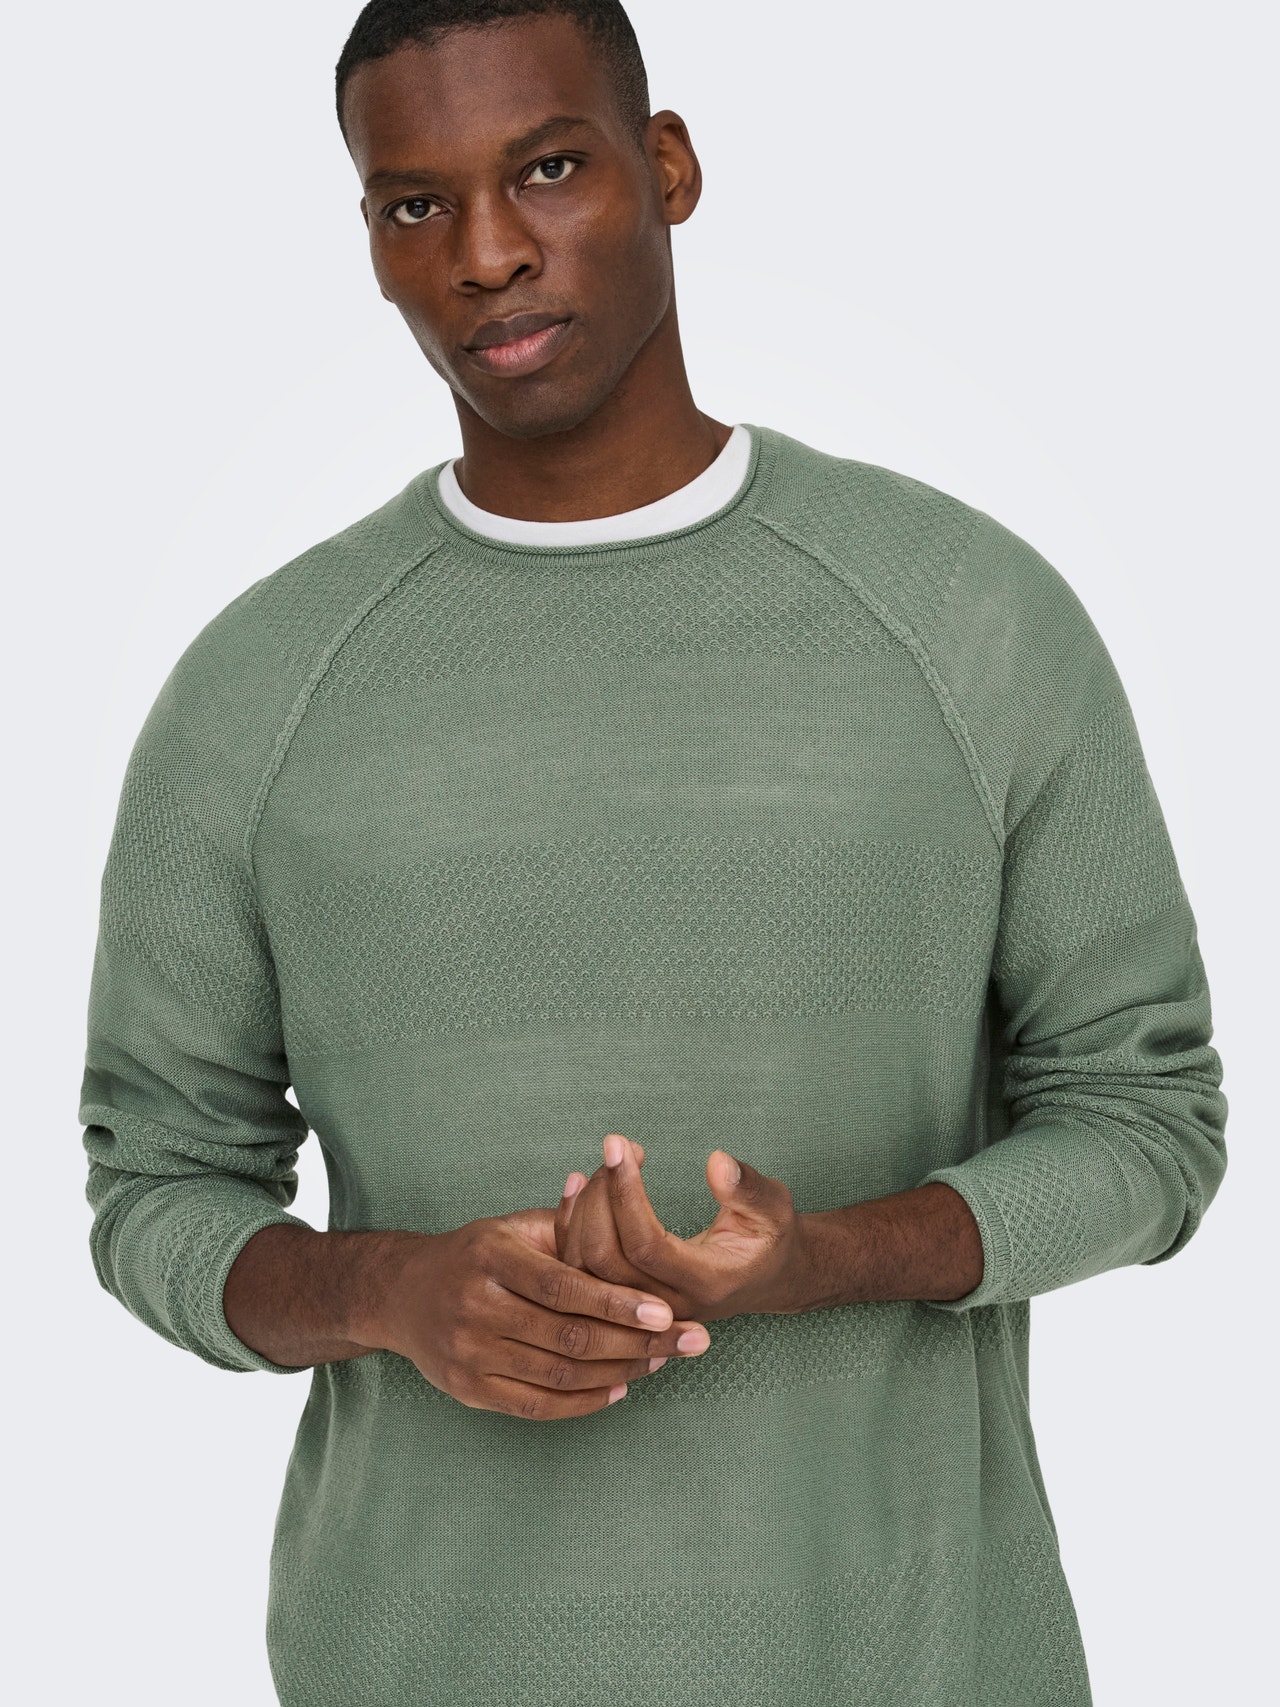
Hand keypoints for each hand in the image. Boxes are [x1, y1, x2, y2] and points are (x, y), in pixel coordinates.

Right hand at [372, 1204, 711, 1420]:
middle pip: (567, 1336)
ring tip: (662, 1360)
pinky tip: (620, 1388)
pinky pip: (536, 1406)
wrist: (401, 1293)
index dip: (616, 1302)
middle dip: (637, 1343)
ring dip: (620, 1372)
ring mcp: (467, 1353)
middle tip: (689, 1342)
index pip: (562, 1286)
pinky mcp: (467, 1389)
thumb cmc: (477, 1252)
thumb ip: (569, 1220)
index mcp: (491, 1256)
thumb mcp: (513, 1226)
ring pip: (558, 1375)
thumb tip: (628, 1175)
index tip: (667, 1311)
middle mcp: (475, 1306)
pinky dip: (584, 1402)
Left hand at [554, 1135, 809, 1320]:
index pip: (647, 1244)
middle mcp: (666, 1305)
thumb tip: (716, 1162)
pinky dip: (571, 1225)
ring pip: (585, 1268)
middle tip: (614, 1148)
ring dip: (583, 1209)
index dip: (626, 1192)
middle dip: (599, 1196)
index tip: (620, 1144)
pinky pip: (581, 1270)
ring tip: (603, 1163)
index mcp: (704, 1284)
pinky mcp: (625, 1299)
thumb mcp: (775, 1209)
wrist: (769, 1279)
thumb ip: (748, 1189)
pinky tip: (578, 1185)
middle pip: (605, 1260)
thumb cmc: (771, 1239)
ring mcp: (641, 1309)